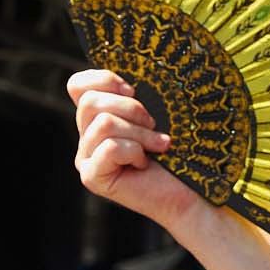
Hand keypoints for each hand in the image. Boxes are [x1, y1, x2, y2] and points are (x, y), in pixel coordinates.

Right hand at [70, 69, 201, 233]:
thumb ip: (135, 96)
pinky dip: (135, 152)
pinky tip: (145, 164)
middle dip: (131, 109)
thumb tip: (130, 77)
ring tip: (158, 147)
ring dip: (140, 133)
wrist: (191, 191)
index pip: (78, 85)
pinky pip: (110, 147)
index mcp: (97, 117)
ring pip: (103, 123)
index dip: (104, 79)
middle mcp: (86, 136)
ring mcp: (86, 158)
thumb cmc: (180, 151)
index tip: (134, 90)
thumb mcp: (157, 113)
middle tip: (154, 125)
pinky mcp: (92, 177)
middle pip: (90, 101)